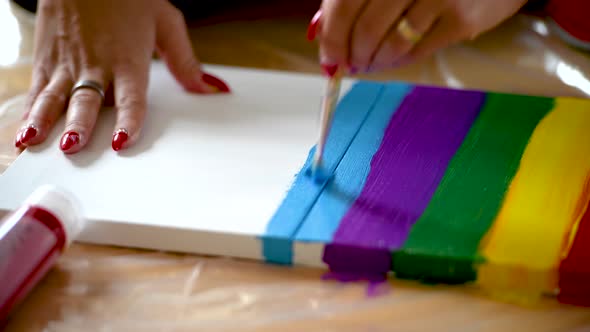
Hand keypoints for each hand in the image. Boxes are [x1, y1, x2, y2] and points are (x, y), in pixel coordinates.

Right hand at [15, 0, 229, 153]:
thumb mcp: (165, 20)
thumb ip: (184, 59)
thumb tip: (205, 89)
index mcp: (128, 60)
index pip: (130, 97)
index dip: (128, 121)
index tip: (123, 142)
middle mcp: (96, 66)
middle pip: (87, 100)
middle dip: (79, 124)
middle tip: (73, 146)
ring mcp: (68, 64)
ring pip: (54, 96)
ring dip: (45, 120)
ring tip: (36, 141)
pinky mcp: (47, 61)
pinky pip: (38, 90)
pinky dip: (29, 111)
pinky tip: (24, 131)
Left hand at [312, 0, 528, 72]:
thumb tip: (322, 36)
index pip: (343, 2)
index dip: (332, 36)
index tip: (330, 57)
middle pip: (364, 27)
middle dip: (351, 54)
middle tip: (349, 64)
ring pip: (390, 44)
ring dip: (373, 60)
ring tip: (369, 62)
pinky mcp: (461, 19)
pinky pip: (416, 51)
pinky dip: (396, 61)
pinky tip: (390, 59)